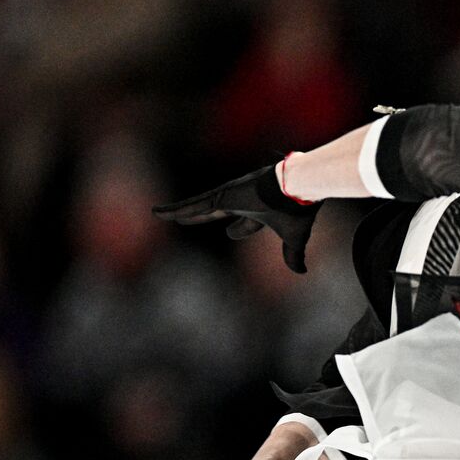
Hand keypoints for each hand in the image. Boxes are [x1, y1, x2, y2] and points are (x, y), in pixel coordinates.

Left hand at [152, 164, 320, 272]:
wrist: (298, 187)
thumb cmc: (297, 209)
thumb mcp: (294, 238)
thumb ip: (293, 255)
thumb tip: (301, 272)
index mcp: (260, 211)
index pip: (245, 223)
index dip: (238, 229)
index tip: (230, 233)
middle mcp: (243, 201)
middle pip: (215, 211)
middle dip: (201, 216)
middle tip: (186, 219)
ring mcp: (230, 196)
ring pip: (198, 207)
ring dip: (180, 212)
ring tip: (161, 215)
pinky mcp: (221, 195)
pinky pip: (193, 205)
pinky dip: (174, 210)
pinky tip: (158, 213)